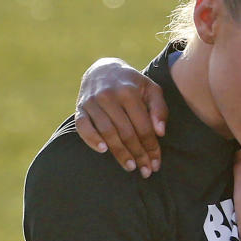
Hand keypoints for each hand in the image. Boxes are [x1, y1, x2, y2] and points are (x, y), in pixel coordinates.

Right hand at [75, 58, 168, 177]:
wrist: (104, 69)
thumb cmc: (133, 84)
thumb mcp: (151, 89)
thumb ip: (159, 109)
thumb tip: (160, 132)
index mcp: (129, 92)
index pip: (143, 126)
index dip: (151, 147)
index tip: (156, 163)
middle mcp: (109, 96)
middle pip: (126, 132)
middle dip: (138, 154)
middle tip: (146, 171)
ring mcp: (92, 102)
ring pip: (107, 132)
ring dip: (119, 153)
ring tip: (130, 167)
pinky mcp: (80, 108)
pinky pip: (83, 127)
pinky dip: (91, 139)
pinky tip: (103, 150)